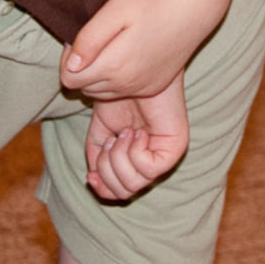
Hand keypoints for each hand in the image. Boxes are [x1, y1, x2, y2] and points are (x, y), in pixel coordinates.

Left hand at [60, 0, 213, 98]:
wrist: (192, 5)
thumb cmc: (151, 1)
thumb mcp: (114, 11)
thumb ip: (88, 40)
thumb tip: (71, 66)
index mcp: (114, 67)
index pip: (69, 79)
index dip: (68, 58)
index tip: (82, 36)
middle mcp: (128, 84)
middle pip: (85, 87)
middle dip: (83, 67)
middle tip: (96, 37)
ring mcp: (143, 87)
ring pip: (103, 91)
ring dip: (99, 73)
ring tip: (111, 43)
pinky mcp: (154, 85)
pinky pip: (123, 90)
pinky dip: (118, 77)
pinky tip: (127, 51)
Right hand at [84, 73, 188, 200]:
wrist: (133, 70)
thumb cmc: (119, 94)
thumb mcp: (101, 129)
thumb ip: (95, 154)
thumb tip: (91, 179)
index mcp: (134, 160)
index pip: (119, 193)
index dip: (102, 188)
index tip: (90, 174)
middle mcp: (151, 163)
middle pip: (123, 193)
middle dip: (107, 168)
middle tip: (110, 140)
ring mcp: (164, 157)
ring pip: (134, 184)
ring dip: (118, 157)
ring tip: (124, 133)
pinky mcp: (174, 149)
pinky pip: (148, 169)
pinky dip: (134, 151)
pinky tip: (136, 132)